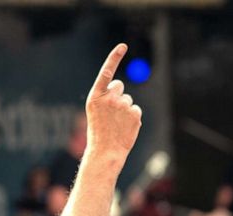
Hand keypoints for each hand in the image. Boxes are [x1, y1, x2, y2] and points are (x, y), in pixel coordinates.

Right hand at [85, 44, 141, 162]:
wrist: (105, 151)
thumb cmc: (98, 132)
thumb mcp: (95, 112)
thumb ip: (106, 97)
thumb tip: (120, 89)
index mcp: (95, 97)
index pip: (106, 72)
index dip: (114, 58)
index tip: (123, 46)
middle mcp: (109, 98)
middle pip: (119, 86)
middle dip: (118, 95)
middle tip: (111, 113)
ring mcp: (123, 105)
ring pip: (128, 100)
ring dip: (125, 110)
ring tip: (116, 124)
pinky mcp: (135, 113)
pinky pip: (136, 109)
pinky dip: (132, 118)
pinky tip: (125, 127)